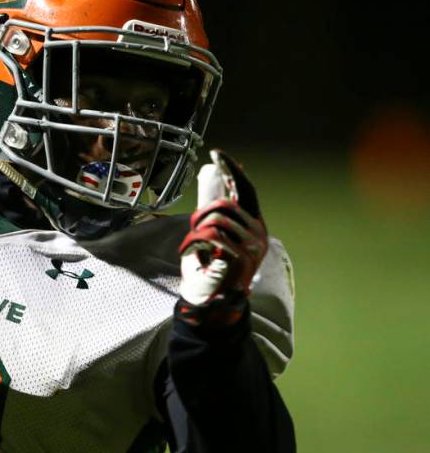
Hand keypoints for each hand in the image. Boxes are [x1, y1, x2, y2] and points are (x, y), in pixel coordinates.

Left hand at [178, 150, 267, 309]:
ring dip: (197, 230)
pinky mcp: (241, 257)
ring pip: (217, 219)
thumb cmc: (211, 264)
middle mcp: (258, 233)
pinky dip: (196, 243)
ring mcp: (252, 246)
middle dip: (203, 212)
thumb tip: (214, 178)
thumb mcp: (215, 232)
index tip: (217, 154)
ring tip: (196, 245)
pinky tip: (196, 254)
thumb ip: (216, 208)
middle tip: (194, 226)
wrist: (214, 298)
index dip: (232, 171)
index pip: (246, 190)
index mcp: (254, 223)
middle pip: (226, 204)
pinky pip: (213, 235)